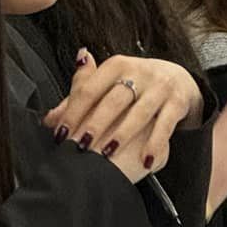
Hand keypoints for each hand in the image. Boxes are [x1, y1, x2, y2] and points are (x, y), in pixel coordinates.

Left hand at [41, 53, 201, 185]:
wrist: (178, 79)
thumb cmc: (134, 85)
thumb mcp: (108, 85)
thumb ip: (79, 100)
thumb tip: (48, 119)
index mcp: (116, 65)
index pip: (89, 89)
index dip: (73, 112)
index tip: (61, 134)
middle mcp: (139, 72)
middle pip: (113, 100)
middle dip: (95, 124)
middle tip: (81, 146)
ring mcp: (159, 87)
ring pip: (139, 112)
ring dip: (122, 133)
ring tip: (108, 153)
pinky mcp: (177, 102)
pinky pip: (165, 124)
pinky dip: (155, 143)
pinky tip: (145, 160)